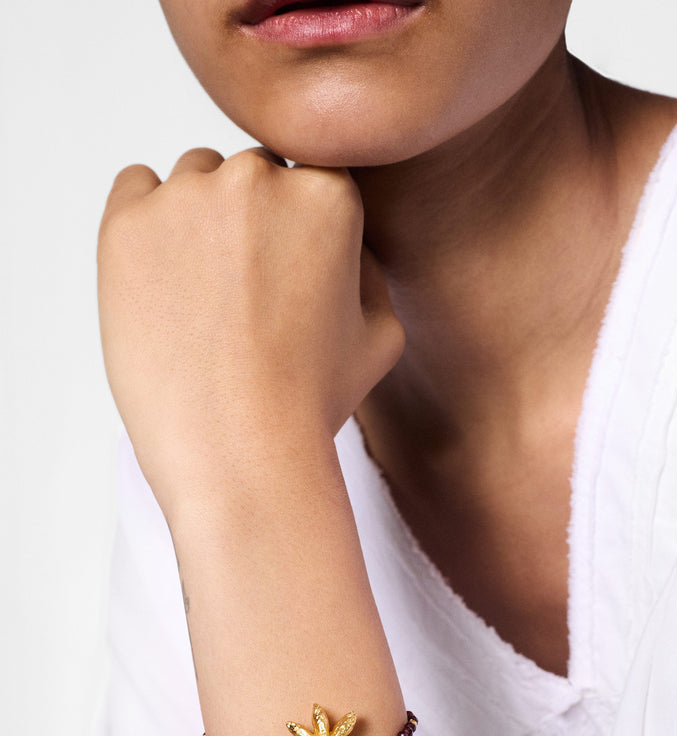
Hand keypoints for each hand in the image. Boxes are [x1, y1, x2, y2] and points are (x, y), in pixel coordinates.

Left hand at [97, 147, 403, 515]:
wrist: (239, 450)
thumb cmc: (312, 400)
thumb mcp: (380, 334)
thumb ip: (367, 266)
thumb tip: (341, 240)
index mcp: (328, 195)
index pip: (307, 177)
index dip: (295, 227)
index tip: (283, 268)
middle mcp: (257, 178)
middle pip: (250, 175)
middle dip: (249, 221)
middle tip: (243, 293)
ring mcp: (186, 197)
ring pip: (194, 180)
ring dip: (198, 219)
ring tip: (202, 298)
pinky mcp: (126, 223)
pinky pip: (135, 188)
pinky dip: (146, 222)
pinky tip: (160, 278)